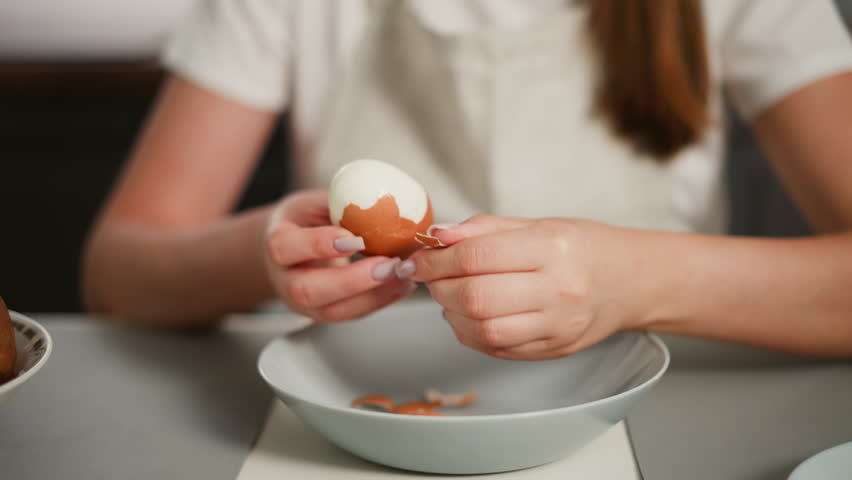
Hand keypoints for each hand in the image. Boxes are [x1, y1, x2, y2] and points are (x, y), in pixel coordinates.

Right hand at [264, 190, 414, 321]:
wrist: (291, 249)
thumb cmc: (306, 220)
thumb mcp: (317, 203)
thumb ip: (342, 205)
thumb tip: (387, 203)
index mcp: (277, 241)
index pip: (286, 247)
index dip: (319, 245)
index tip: (355, 239)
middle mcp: (284, 278)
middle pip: (307, 290)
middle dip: (352, 281)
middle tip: (388, 265)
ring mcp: (302, 302)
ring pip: (332, 311)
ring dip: (373, 295)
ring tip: (401, 275)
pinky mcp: (323, 313)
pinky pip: (350, 315)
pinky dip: (380, 301)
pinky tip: (401, 285)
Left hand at [400, 215, 649, 359]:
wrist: (629, 282)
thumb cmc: (581, 248)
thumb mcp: (536, 224)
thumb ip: (483, 229)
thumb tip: (438, 236)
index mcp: (551, 248)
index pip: (476, 257)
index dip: (435, 260)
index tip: (418, 259)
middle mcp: (557, 290)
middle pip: (475, 297)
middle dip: (439, 287)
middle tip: (432, 277)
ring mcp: (557, 326)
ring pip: (483, 330)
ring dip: (452, 314)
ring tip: (452, 296)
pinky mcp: (553, 350)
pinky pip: (496, 349)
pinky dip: (470, 334)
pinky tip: (471, 316)